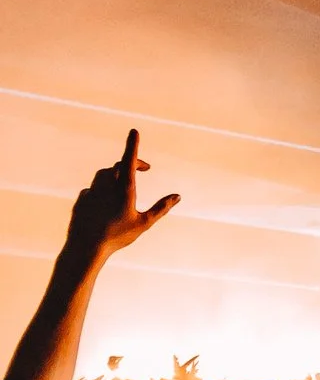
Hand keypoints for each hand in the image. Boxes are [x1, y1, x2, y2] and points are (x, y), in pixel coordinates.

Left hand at [63, 130, 178, 262]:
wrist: (85, 247)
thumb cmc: (117, 236)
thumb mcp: (144, 223)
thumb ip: (161, 208)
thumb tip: (177, 196)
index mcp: (124, 190)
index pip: (128, 161)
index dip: (132, 145)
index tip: (134, 131)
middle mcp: (106, 187)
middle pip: (116, 167)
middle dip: (130, 164)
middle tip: (144, 168)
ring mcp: (91, 192)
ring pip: (103, 175)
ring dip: (115, 174)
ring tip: (124, 185)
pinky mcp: (81, 200)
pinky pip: (92, 189)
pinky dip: (101, 189)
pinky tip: (105, 202)